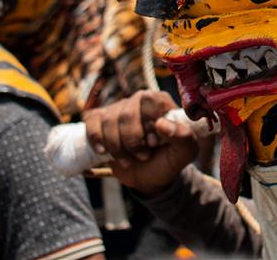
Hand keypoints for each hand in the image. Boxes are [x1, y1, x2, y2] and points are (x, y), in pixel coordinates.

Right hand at [83, 91, 198, 195]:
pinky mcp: (100, 120)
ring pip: (108, 121)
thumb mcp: (184, 153)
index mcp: (161, 102)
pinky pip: (92, 123)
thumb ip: (183, 137)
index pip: (149, 100)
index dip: (148, 124)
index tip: (153, 144)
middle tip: (143, 156)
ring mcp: (118, 108)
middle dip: (132, 141)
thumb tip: (162, 124)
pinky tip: (105, 152)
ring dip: (117, 147)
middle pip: (126, 113)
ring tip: (129, 160)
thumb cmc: (168, 160)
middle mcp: (138, 100)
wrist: (148, 176)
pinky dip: (97, 140)